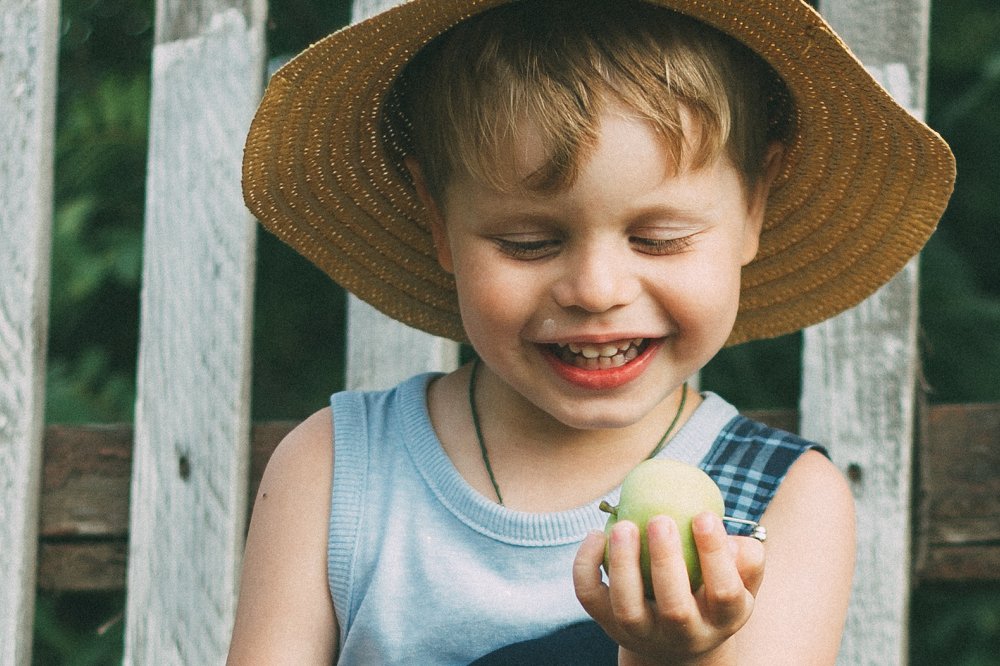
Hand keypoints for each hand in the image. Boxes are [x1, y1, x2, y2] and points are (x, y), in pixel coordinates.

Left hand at [573, 512, 764, 664]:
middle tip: (661, 519)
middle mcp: (683, 633)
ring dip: (623, 564)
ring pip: (628, 609)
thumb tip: (730, 538)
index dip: (715, 555)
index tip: (704, 516)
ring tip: (624, 526)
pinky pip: (591, 598)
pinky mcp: (608, 623)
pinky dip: (586, 567)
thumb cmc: (712, 590)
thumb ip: (746, 558)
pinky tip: (596, 534)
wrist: (676, 637)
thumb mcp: (740, 580)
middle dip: (667, 562)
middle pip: (675, 608)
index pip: (724, 593)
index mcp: (721, 619)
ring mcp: (643, 633)